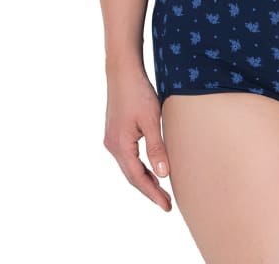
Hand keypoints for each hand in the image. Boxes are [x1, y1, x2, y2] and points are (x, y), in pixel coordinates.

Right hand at [103, 66, 171, 211]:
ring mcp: (111, 140)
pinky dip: (139, 167)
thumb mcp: (151, 120)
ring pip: (129, 167)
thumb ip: (157, 148)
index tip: (167, 206)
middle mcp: (112, 146)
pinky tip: (150, 169)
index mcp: (120, 146)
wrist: (122, 72)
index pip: (138, 178)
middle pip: (132, 176)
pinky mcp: (114, 133)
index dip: (153, 193)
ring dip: (144, 179)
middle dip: (149, 190)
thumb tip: (163, 175)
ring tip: (161, 190)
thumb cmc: (138, 93)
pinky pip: (127, 157)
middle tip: (167, 204)